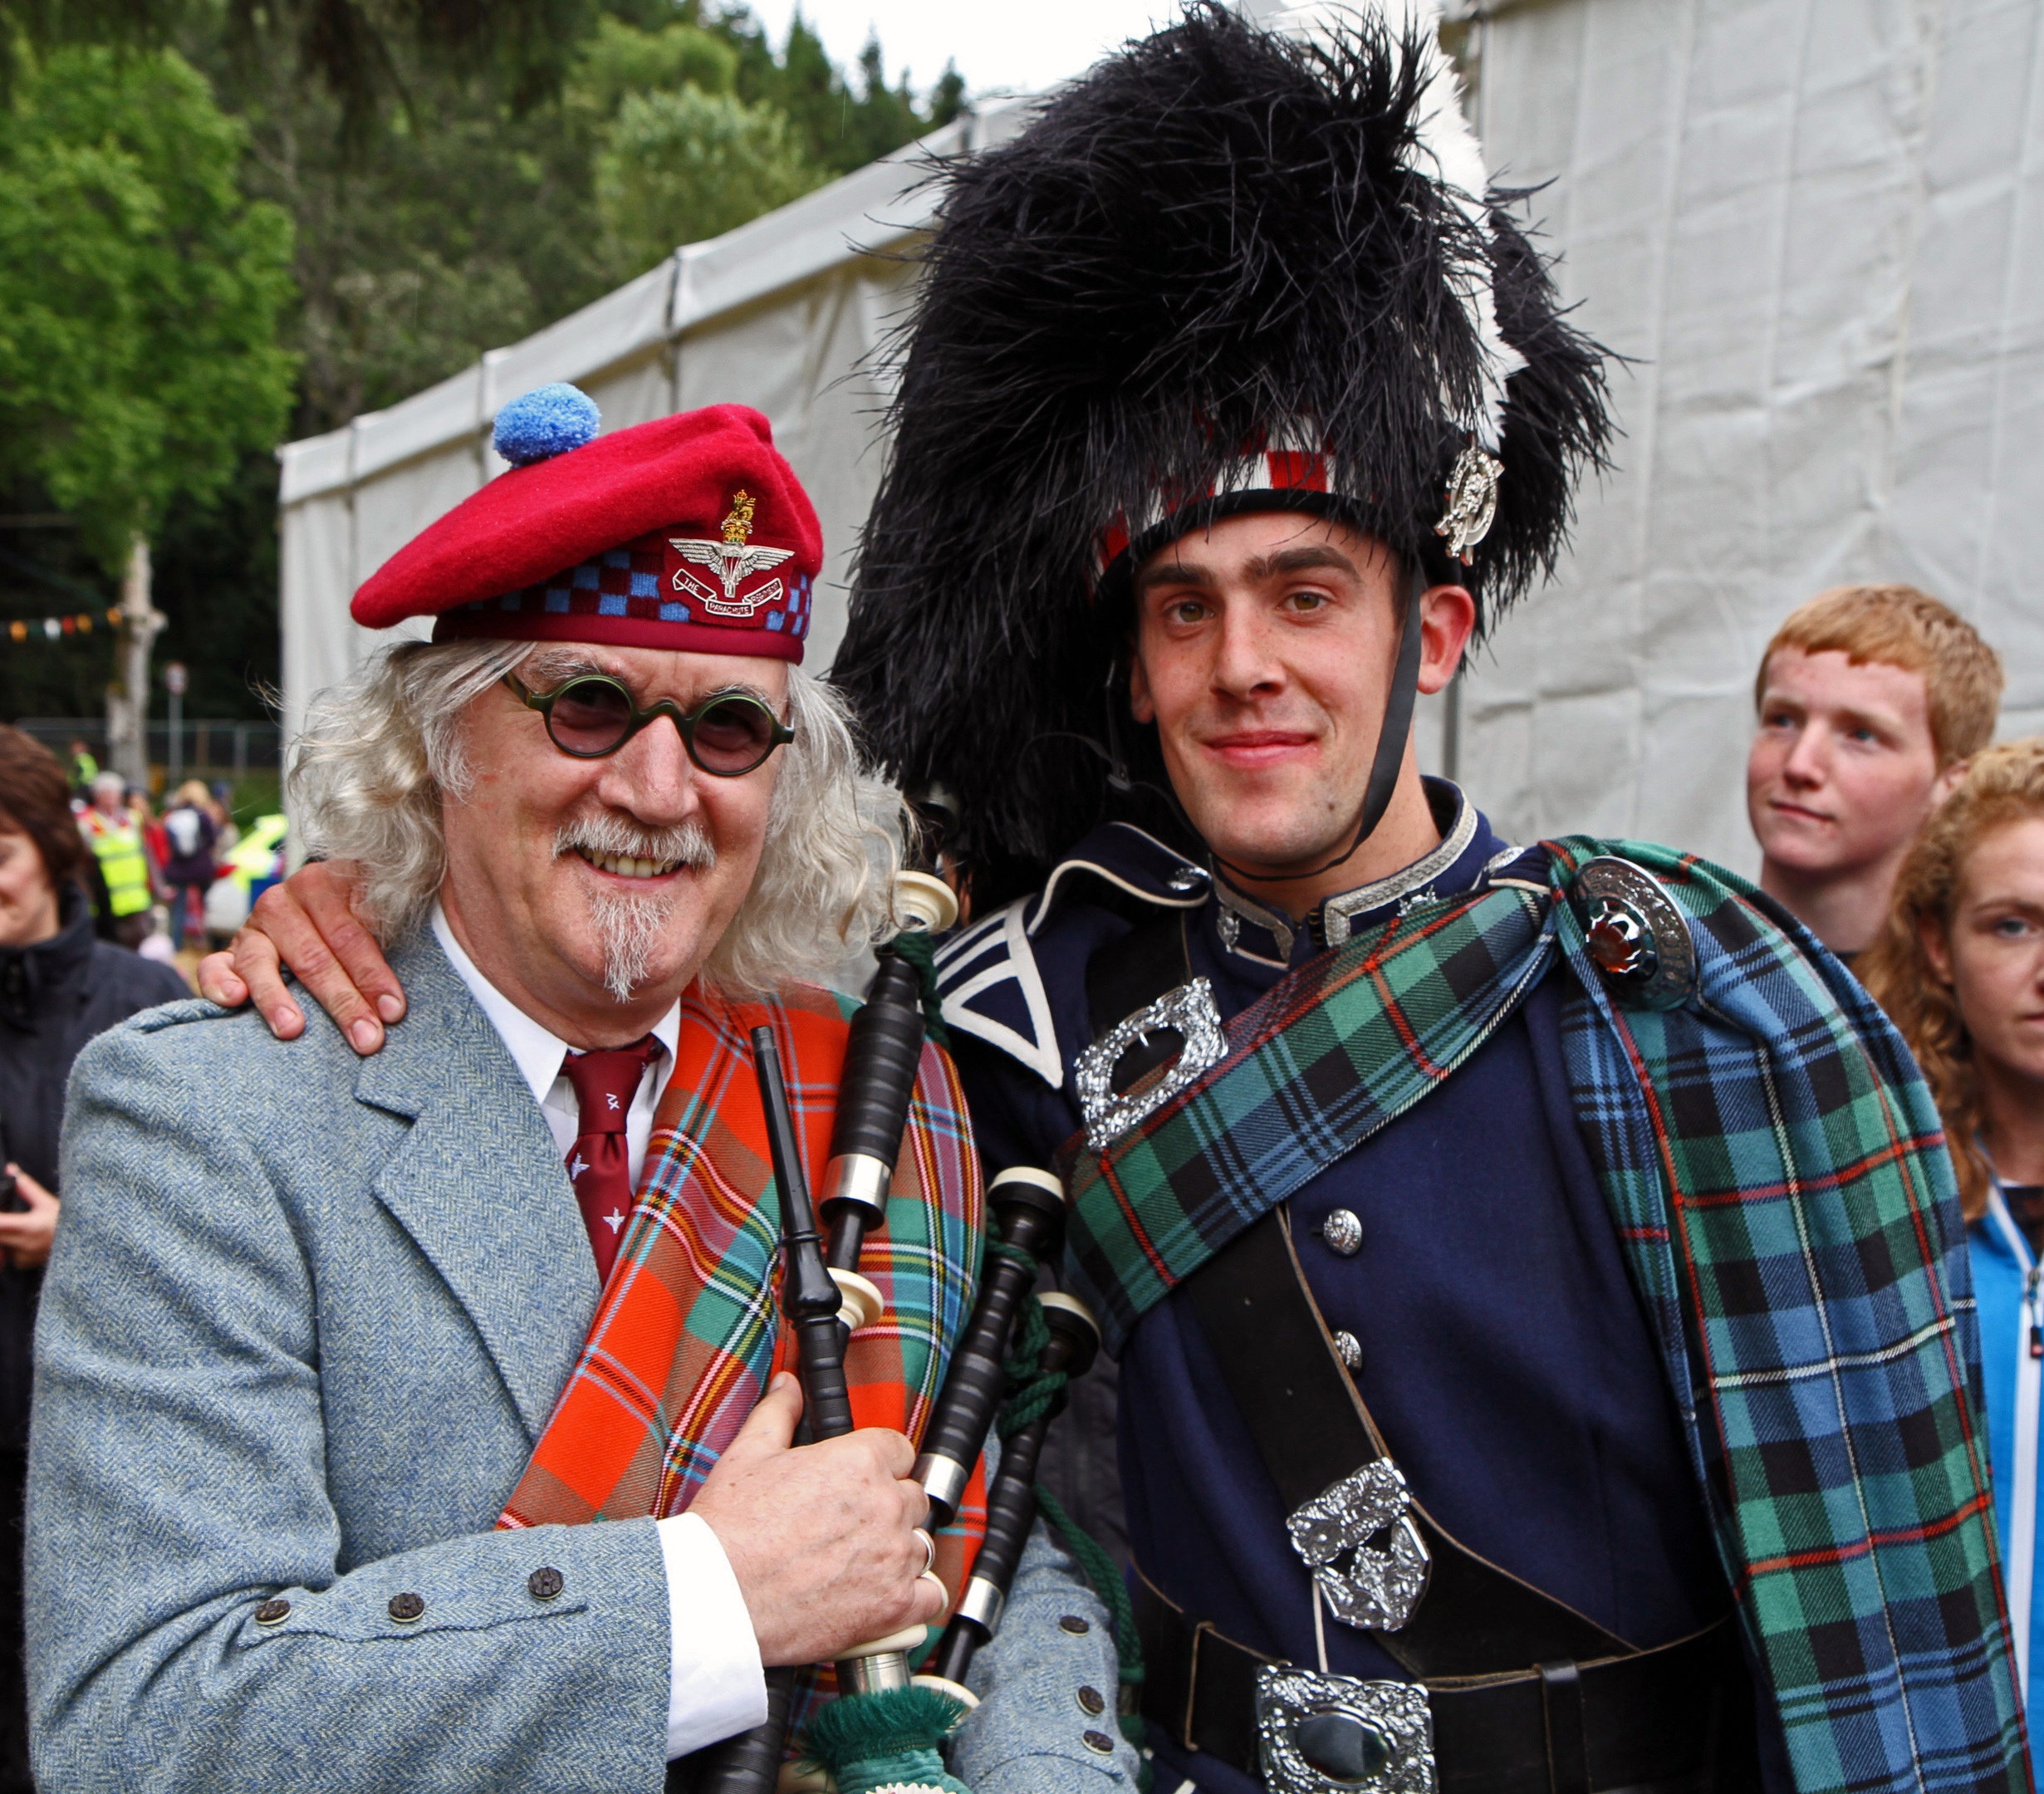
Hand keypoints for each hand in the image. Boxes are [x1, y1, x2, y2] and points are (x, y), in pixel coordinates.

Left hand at [0, 1166, 58, 1270]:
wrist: (87, 1242)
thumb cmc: (68, 1222)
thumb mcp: (47, 1201)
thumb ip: (25, 1186)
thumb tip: (11, 1170)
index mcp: (26, 1226)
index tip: (3, 1212)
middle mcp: (22, 1244)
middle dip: (1, 1225)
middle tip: (9, 1219)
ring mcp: (22, 1256)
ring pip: (1, 1245)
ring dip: (4, 1236)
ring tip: (17, 1229)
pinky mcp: (24, 1264)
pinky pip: (9, 1255)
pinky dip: (11, 1247)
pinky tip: (25, 1241)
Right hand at [194, 860, 405, 1054]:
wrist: (314, 906)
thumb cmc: (358, 919)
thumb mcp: (378, 913)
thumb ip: (388, 933)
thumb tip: (398, 994)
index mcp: (326, 884)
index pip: (351, 935)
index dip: (373, 974)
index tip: (393, 1011)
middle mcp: (284, 901)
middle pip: (314, 957)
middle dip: (343, 1002)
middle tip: (365, 1039)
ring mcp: (253, 926)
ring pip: (262, 963)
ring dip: (277, 998)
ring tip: (293, 1029)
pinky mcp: (228, 951)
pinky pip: (215, 966)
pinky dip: (220, 983)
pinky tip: (234, 1000)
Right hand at [692, 1373, 946, 1665]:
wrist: (716, 1598)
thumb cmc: (729, 1529)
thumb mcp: (748, 1454)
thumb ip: (779, 1412)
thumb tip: (788, 1385)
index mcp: (859, 1461)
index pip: (901, 1451)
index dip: (881, 1465)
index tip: (863, 1482)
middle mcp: (885, 1505)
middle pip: (914, 1498)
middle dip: (890, 1508)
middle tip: (854, 1526)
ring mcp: (893, 1556)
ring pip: (921, 1545)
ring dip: (899, 1552)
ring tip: (861, 1563)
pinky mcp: (893, 1605)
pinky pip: (931, 1598)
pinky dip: (917, 1598)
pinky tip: (890, 1595)